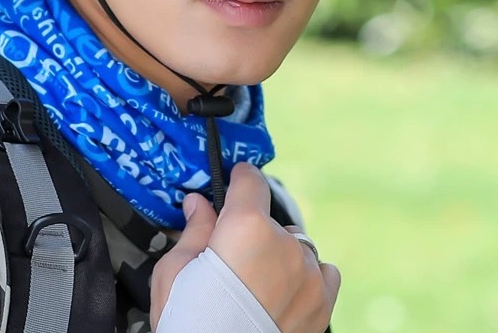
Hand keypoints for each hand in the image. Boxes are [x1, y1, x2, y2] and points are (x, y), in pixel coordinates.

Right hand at [150, 162, 339, 331]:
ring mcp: (308, 273)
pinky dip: (308, 278)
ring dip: (281, 256)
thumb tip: (198, 205)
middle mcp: (283, 243)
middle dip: (254, 232)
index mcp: (245, 226)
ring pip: (297, 247)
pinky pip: (323, 272)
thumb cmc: (190, 325)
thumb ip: (194, 232)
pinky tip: (284, 296)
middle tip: (232, 263)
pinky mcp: (323, 303)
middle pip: (271, 220)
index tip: (236, 181)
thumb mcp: (174, 273)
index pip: (251, 180)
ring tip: (257, 288)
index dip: (240, 179)